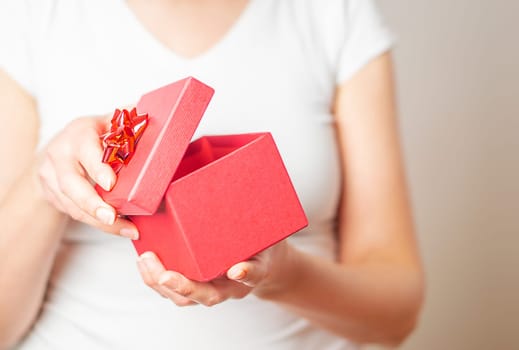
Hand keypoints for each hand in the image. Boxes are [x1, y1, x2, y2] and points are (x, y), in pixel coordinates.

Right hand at [36, 116, 138, 238]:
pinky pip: (72, 212)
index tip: (111, 184)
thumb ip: (130, 117)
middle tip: (112, 217)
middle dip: (92, 203)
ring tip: (125, 230)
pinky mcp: (50, 194)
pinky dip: (95, 222)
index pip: (86, 151)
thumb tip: (161, 111)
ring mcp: (51, 175)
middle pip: (72, 183)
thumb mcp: (109, 121)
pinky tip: (117, 228)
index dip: (98, 168)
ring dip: (98, 220)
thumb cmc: (93, 134)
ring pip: (71, 203)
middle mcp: (60, 153)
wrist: (59, 147)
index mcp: (79, 133)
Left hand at [136, 240, 294, 305]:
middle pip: (194, 298)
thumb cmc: (262, 251)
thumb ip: (254, 263)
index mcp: (237, 285)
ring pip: (179, 297)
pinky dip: (156, 277)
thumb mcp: (265, 251)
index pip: (219, 292)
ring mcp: (206, 288)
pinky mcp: (194, 280)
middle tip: (160, 272)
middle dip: (175, 287)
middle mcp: (220, 290)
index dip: (208, 287)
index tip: (198, 281)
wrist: (262, 257)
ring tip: (145, 261)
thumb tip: (237, 271)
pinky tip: (146, 260)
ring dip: (158, 282)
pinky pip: (172, 287)